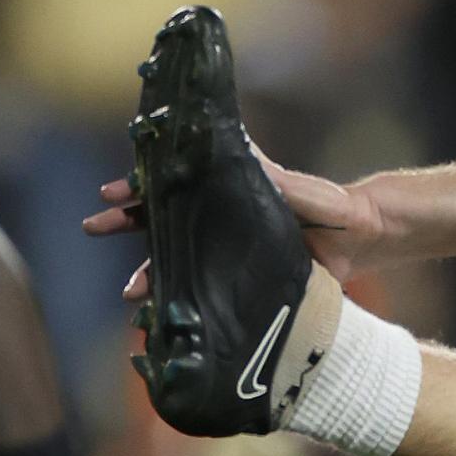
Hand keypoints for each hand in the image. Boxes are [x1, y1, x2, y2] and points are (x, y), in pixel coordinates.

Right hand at [83, 145, 384, 297]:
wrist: (362, 239)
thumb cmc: (331, 205)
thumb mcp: (295, 188)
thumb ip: (264, 173)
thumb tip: (233, 138)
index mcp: (229, 194)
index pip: (176, 187)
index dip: (141, 189)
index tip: (110, 192)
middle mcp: (224, 221)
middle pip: (165, 221)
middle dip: (127, 223)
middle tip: (92, 227)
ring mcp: (231, 251)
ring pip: (179, 259)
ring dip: (150, 273)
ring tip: (129, 293)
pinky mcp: (245, 281)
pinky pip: (205, 290)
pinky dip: (182, 300)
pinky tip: (162, 316)